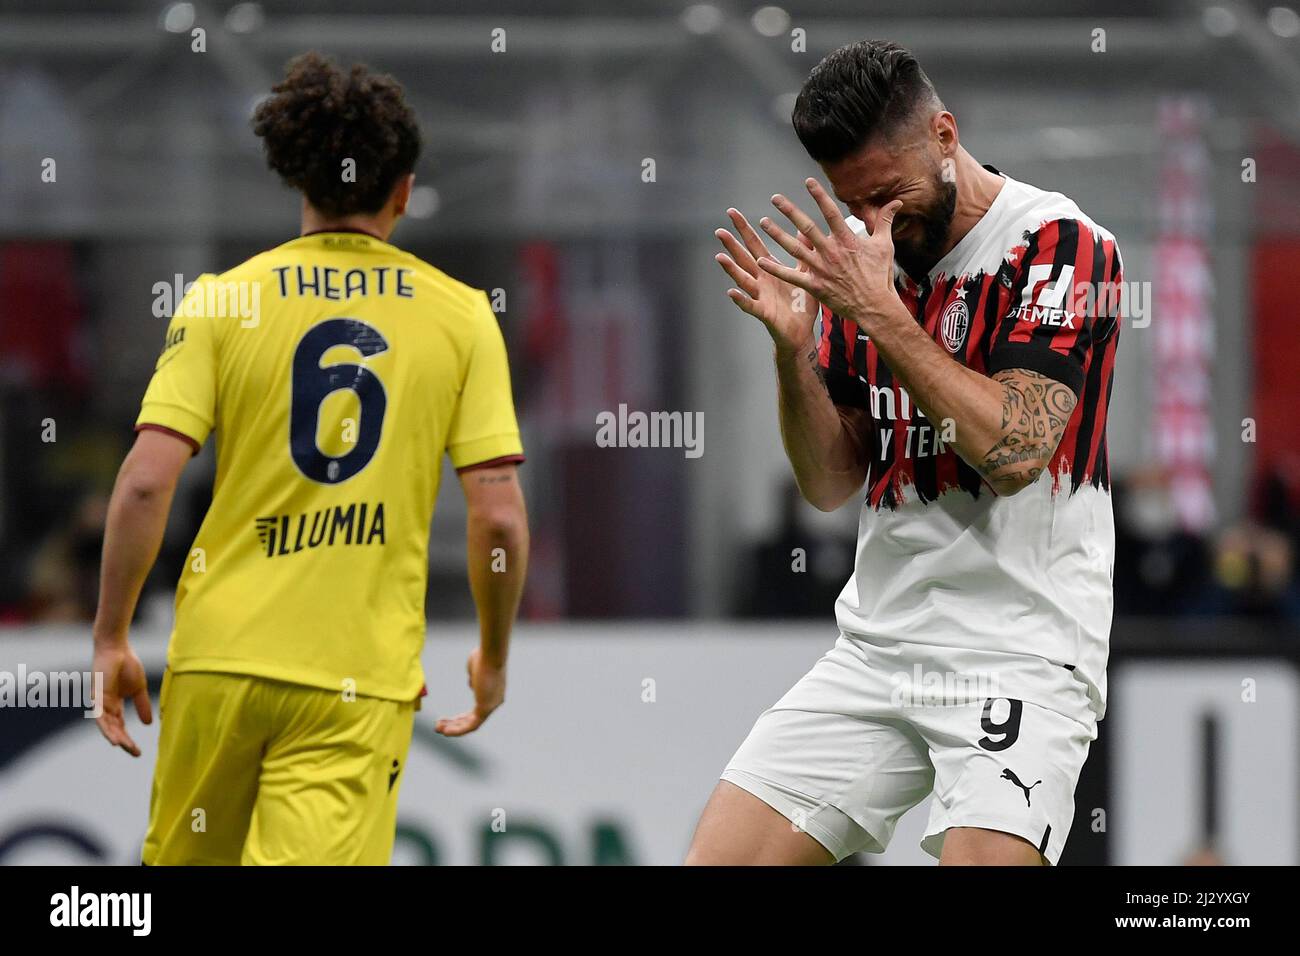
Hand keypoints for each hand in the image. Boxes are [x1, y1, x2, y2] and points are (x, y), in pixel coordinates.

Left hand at [92, 640, 151, 756]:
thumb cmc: (127, 664)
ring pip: (106, 726)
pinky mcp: (97, 696)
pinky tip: (113, 737)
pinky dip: (105, 727)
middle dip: (124, 742)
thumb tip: (149, 723)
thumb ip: (141, 706)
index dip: (128, 740)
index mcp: (114, 705)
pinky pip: (99, 716)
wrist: (117, 648)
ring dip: (115, 737)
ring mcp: (99, 702)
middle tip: (135, 753)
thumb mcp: (138, 689)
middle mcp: (105, 707)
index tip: (138, 752)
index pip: (120, 727)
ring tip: (125, 747)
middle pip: (113, 730)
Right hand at [435, 647, 505, 736]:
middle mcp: (493, 701)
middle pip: (472, 719)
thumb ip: (473, 676)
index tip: (446, 718)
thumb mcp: (475, 667)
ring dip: (454, 729)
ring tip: (438, 729)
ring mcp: (491, 706)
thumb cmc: (484, 655)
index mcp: (491, 693)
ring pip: (471, 724)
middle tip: (439, 725)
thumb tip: (472, 682)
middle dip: (455, 724)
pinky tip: (445, 731)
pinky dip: (458, 730)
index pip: (475, 711)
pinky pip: (472, 725)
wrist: (491, 653)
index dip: (460, 717)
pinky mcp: (486, 708)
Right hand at [715, 207, 819, 356]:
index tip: (732, 212)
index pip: (754, 244)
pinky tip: (732, 292)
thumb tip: (804, 230)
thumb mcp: (804, 275)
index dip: (744, 229)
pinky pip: (750, 305)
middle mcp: (761, 280)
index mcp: (770, 269)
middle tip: (719, 230)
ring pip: (743, 280)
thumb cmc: (801, 305)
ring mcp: (760, 296)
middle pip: (744, 259)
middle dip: (732, 245)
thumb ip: (802, 254)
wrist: (802, 333)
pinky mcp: (764, 313)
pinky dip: (741, 299)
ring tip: (720, 257)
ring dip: (731, 269)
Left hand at [754, 178, 903, 333]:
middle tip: (775, 198)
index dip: (819, 196)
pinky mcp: (815, 286)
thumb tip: (896, 202)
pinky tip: (761, 261)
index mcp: (847, 241)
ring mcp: (822, 269)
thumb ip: (884, 221)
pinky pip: (792, 276)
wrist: (875, 306)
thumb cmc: (880, 276)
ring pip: (795, 249)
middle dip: (790, 211)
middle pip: (807, 227)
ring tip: (764, 222)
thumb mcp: (884, 245)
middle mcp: (831, 252)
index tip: (808, 182)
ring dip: (778, 235)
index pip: (831, 213)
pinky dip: (776, 269)